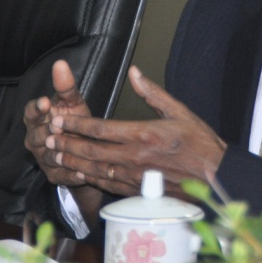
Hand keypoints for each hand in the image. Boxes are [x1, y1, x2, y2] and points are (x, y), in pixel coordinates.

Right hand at [23, 59, 94, 187]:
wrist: (84, 147)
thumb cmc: (74, 119)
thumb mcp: (72, 101)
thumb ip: (65, 86)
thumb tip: (60, 63)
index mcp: (36, 119)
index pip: (30, 112)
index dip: (36, 108)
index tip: (44, 102)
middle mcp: (35, 139)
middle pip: (35, 137)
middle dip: (46, 133)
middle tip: (57, 128)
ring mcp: (44, 158)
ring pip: (48, 157)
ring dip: (58, 154)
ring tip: (69, 150)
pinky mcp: (55, 175)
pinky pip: (62, 175)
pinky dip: (72, 174)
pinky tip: (84, 171)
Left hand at [51, 66, 227, 198]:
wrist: (214, 177)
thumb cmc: (199, 143)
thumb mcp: (180, 111)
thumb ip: (153, 93)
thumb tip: (135, 72)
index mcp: (144, 134)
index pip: (100, 128)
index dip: (76, 124)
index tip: (60, 119)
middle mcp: (134, 157)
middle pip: (91, 150)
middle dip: (66, 142)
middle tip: (47, 137)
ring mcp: (133, 176)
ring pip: (94, 169)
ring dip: (72, 161)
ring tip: (54, 154)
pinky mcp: (136, 190)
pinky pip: (106, 183)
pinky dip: (89, 177)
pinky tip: (78, 172)